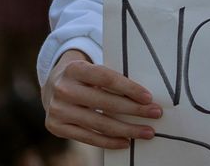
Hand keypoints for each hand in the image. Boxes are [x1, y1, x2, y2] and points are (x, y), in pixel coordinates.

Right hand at [42, 49, 160, 148]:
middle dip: (135, 110)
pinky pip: (88, 138)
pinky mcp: (56, 127)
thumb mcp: (93, 69)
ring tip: (147, 132)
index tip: (149, 98)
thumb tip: (146, 97)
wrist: (53, 87)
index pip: (106, 78)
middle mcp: (63, 89)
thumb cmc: (85, 77)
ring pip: (99, 123)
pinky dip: (109, 141)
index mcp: (74, 68)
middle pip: (105, 103)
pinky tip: (126, 141)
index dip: (129, 88)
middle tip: (156, 113)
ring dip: (127, 130)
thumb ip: (112, 79)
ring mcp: (58, 110)